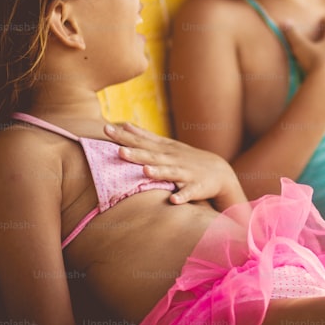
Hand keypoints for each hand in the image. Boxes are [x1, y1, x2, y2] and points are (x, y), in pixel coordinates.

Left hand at [103, 123, 246, 209]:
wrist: (219, 172)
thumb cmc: (186, 159)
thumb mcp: (167, 145)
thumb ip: (145, 136)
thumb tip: (124, 125)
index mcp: (164, 149)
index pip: (141, 141)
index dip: (124, 136)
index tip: (106, 128)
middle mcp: (173, 159)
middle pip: (152, 156)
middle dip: (136, 154)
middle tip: (118, 150)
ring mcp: (185, 173)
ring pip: (170, 173)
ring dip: (158, 172)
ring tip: (145, 171)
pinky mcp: (196, 188)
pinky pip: (188, 193)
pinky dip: (182, 196)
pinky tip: (173, 200)